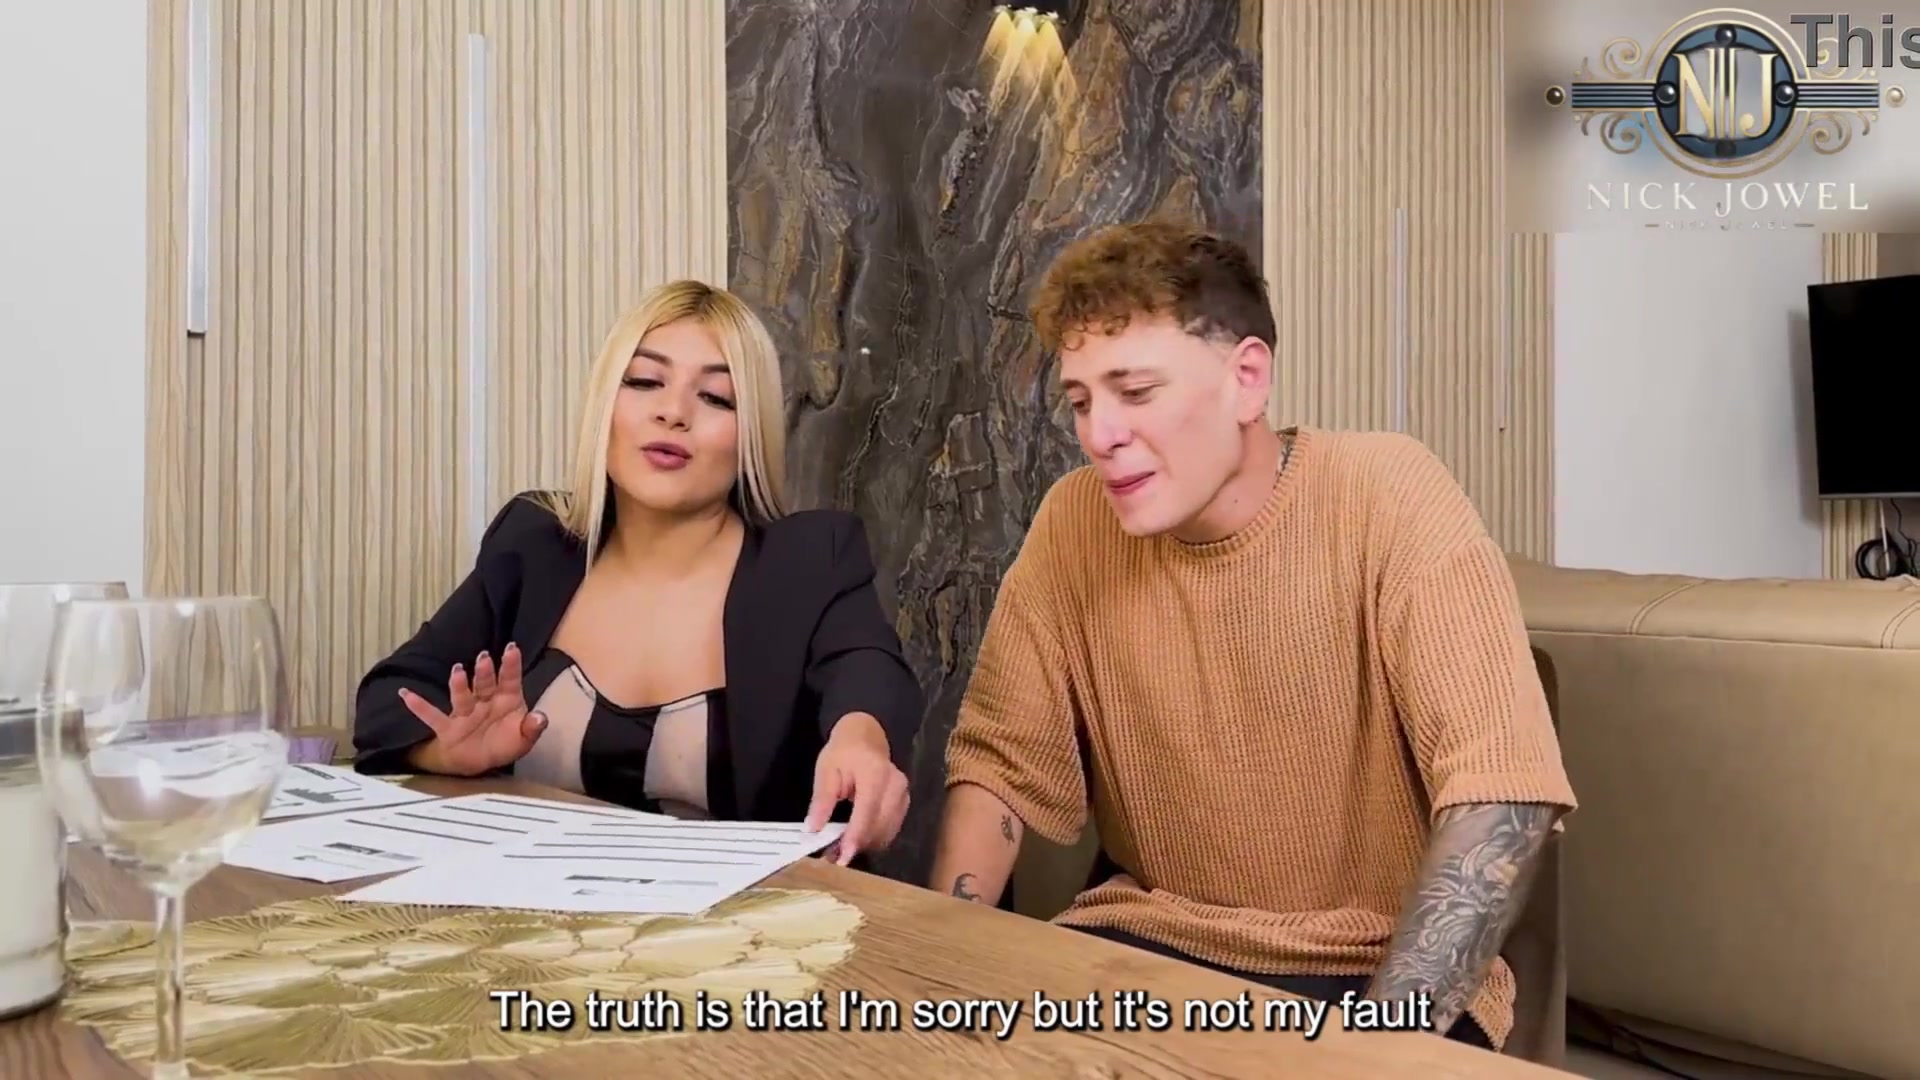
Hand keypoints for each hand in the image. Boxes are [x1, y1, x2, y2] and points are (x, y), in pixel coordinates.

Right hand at [398, 643, 547, 776]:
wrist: (480, 762)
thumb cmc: (504, 743)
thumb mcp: (524, 739)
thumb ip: (532, 728)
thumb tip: (541, 717)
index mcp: (506, 699)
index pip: (509, 679)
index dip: (510, 665)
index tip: (511, 648)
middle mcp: (484, 701)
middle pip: (484, 684)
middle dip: (484, 672)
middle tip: (484, 658)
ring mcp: (465, 713)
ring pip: (462, 696)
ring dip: (459, 684)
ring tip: (457, 671)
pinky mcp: (448, 727)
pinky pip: (432, 716)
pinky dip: (418, 706)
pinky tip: (405, 694)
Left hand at [805, 713, 908, 865]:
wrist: (865, 738)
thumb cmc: (843, 752)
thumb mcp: (826, 770)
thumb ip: (822, 801)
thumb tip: (812, 829)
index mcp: (875, 774)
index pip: (867, 812)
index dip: (854, 838)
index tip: (841, 859)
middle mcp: (895, 786)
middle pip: (879, 826)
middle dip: (856, 846)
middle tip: (832, 858)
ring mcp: (904, 795)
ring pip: (886, 832)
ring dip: (864, 846)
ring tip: (839, 852)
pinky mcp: (904, 804)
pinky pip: (890, 829)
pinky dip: (872, 840)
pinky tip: (854, 842)